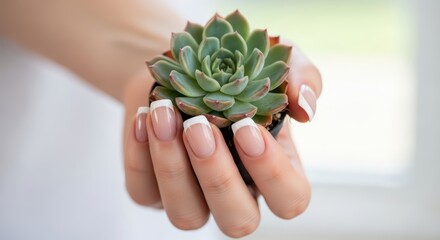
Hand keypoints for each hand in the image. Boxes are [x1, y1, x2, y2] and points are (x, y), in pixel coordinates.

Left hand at [122, 45, 321, 237]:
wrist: (182, 67)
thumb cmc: (234, 70)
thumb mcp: (275, 62)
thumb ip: (301, 77)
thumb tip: (305, 106)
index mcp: (272, 172)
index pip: (290, 199)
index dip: (273, 173)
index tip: (248, 126)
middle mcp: (235, 193)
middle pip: (237, 221)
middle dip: (217, 176)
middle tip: (199, 125)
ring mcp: (192, 198)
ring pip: (186, 215)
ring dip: (172, 166)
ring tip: (165, 113)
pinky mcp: (153, 191)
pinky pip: (144, 192)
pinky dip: (140, 155)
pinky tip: (145, 117)